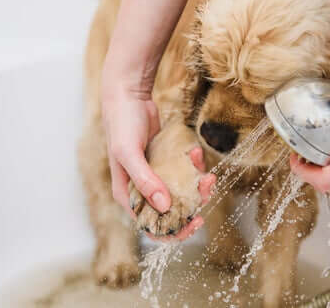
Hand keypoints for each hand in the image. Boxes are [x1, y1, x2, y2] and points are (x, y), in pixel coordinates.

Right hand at [102, 86, 214, 239]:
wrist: (128, 98)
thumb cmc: (122, 126)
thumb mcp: (129, 153)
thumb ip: (145, 180)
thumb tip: (164, 205)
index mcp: (128, 195)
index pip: (150, 226)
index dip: (173, 231)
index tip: (194, 222)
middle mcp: (142, 191)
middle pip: (171, 211)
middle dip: (192, 204)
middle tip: (206, 188)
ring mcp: (155, 178)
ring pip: (181, 193)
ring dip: (197, 186)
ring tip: (207, 174)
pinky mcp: (166, 164)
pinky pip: (184, 174)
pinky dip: (193, 167)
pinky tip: (194, 153)